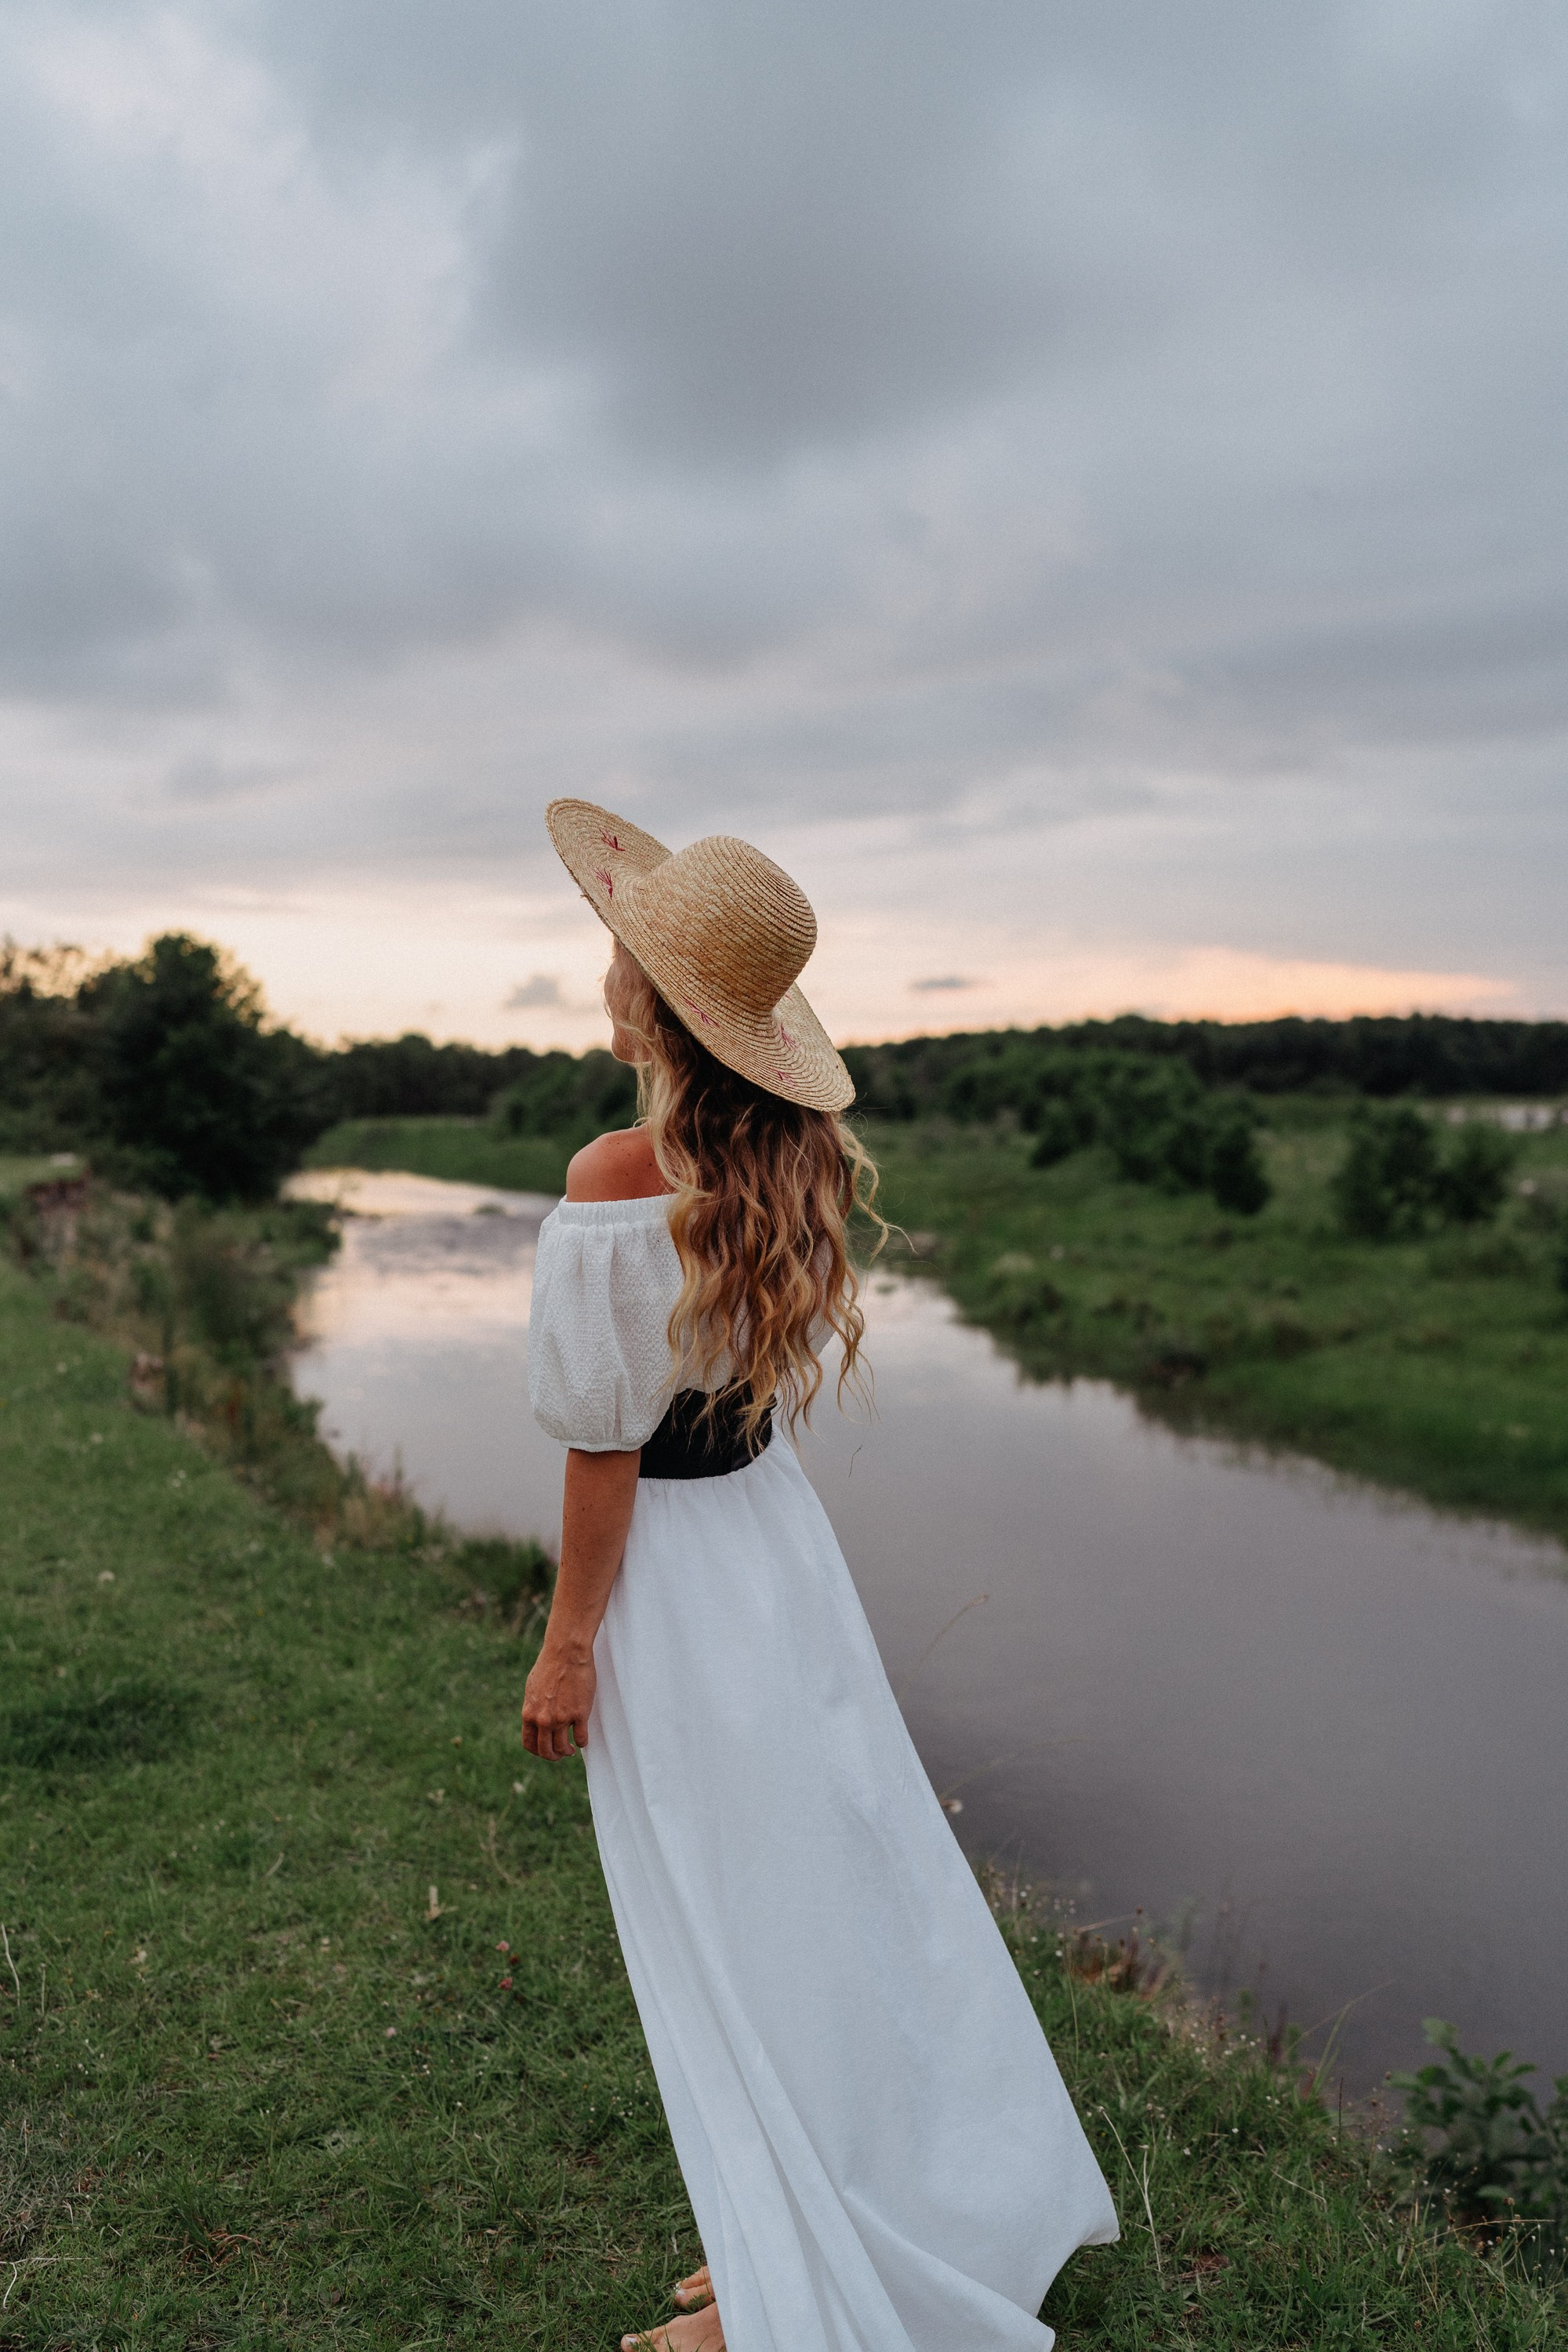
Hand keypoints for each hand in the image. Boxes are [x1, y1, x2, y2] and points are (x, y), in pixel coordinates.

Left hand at [522, 1640, 594, 1760]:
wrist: (566, 1652)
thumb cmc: (550, 1665)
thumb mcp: (532, 1688)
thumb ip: (533, 1707)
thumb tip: (535, 1719)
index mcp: (529, 1713)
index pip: (529, 1744)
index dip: (537, 1752)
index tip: (545, 1750)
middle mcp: (543, 1719)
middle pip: (546, 1751)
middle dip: (553, 1756)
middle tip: (560, 1754)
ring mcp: (562, 1718)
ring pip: (563, 1748)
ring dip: (567, 1751)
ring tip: (572, 1748)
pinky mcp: (580, 1714)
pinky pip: (582, 1738)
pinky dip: (582, 1742)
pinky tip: (583, 1739)